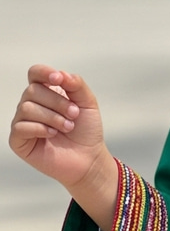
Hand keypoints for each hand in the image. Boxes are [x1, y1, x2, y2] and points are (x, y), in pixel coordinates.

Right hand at [9, 66, 117, 230]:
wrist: (89, 158)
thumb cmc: (86, 130)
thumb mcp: (88, 103)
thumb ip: (76, 85)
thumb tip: (61, 74)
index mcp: (47, 92)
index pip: (35, 73)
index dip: (44, 73)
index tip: (59, 80)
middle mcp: (31, 105)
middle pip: (32, 90)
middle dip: (57, 102)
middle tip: (74, 114)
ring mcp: (23, 122)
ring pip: (26, 108)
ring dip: (53, 117)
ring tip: (68, 127)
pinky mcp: (18, 140)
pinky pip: (21, 127)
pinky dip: (40, 128)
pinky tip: (53, 134)